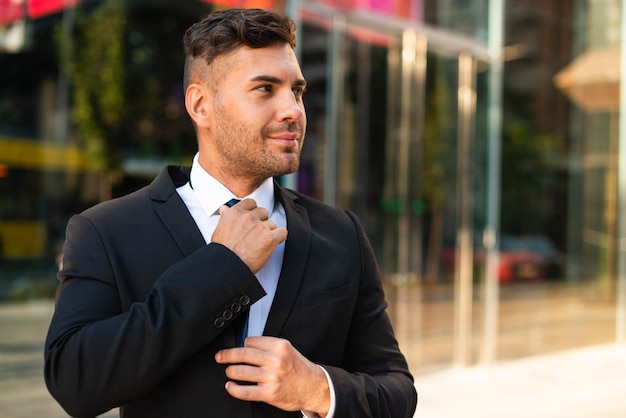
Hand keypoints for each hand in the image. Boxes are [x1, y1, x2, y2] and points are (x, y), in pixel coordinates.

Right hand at [211, 199, 286, 273]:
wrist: (227, 266)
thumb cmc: (222, 252)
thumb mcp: (219, 229)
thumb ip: (226, 217)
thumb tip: (225, 209)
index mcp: (236, 213)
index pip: (251, 203)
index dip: (253, 211)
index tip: (253, 217)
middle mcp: (248, 217)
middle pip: (263, 212)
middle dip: (261, 222)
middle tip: (256, 233)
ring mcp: (260, 227)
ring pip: (272, 224)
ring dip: (268, 232)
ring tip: (259, 243)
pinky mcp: (270, 238)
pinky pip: (282, 232)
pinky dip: (279, 238)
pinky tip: (273, 243)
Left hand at [215, 336, 329, 415]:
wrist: (313, 387)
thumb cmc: (299, 368)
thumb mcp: (288, 350)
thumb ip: (269, 347)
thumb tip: (246, 346)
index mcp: (279, 346)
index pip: (250, 341)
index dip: (242, 345)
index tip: (237, 347)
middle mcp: (275, 360)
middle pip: (242, 354)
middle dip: (227, 355)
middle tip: (220, 356)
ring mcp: (271, 377)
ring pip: (240, 372)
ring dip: (230, 371)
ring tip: (229, 371)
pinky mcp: (269, 393)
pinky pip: (244, 391)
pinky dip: (233, 388)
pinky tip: (230, 386)